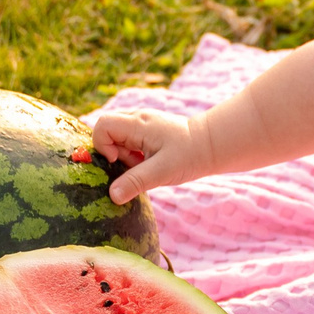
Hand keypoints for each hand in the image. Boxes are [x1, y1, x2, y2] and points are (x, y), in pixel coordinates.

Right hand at [89, 109, 211, 204]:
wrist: (211, 145)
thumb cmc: (190, 156)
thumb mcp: (163, 172)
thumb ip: (136, 181)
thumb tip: (112, 195)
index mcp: (138, 124)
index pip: (102, 125)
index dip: (103, 146)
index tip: (120, 161)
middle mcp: (137, 118)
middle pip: (107, 132)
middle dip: (114, 153)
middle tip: (137, 164)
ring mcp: (141, 123)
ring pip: (116, 138)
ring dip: (124, 156)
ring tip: (146, 164)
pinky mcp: (145, 131)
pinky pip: (127, 141)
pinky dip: (132, 154)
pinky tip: (149, 161)